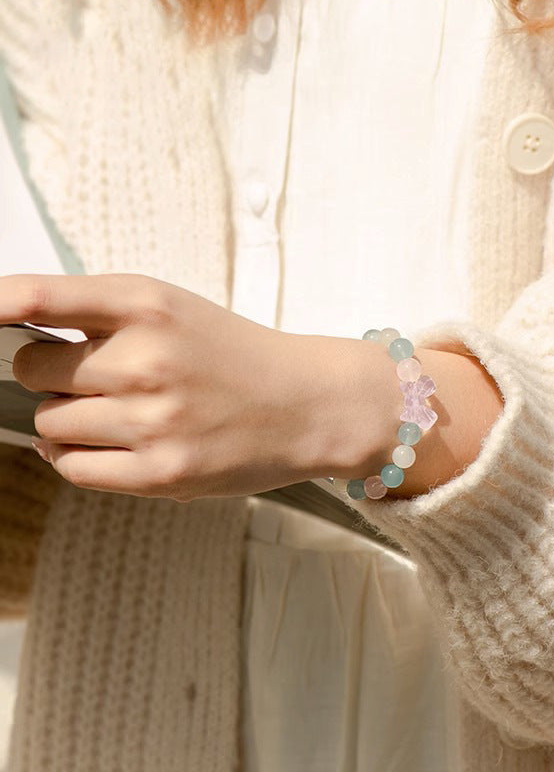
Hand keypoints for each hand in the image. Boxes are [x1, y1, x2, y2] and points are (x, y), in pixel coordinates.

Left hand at [7, 273, 389, 500]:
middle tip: (95, 376)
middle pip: (31, 369)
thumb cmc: (238, 356)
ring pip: (50, 423)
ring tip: (123, 412)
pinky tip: (112, 442)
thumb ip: (102, 316)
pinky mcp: (161, 473)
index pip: (40, 298)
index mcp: (149, 306)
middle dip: (51, 372)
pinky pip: (73, 467)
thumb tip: (18, 339)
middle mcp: (146, 360)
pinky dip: (77, 455)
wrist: (306, 404)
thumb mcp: (175, 310)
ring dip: (71, 417)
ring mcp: (153, 421)